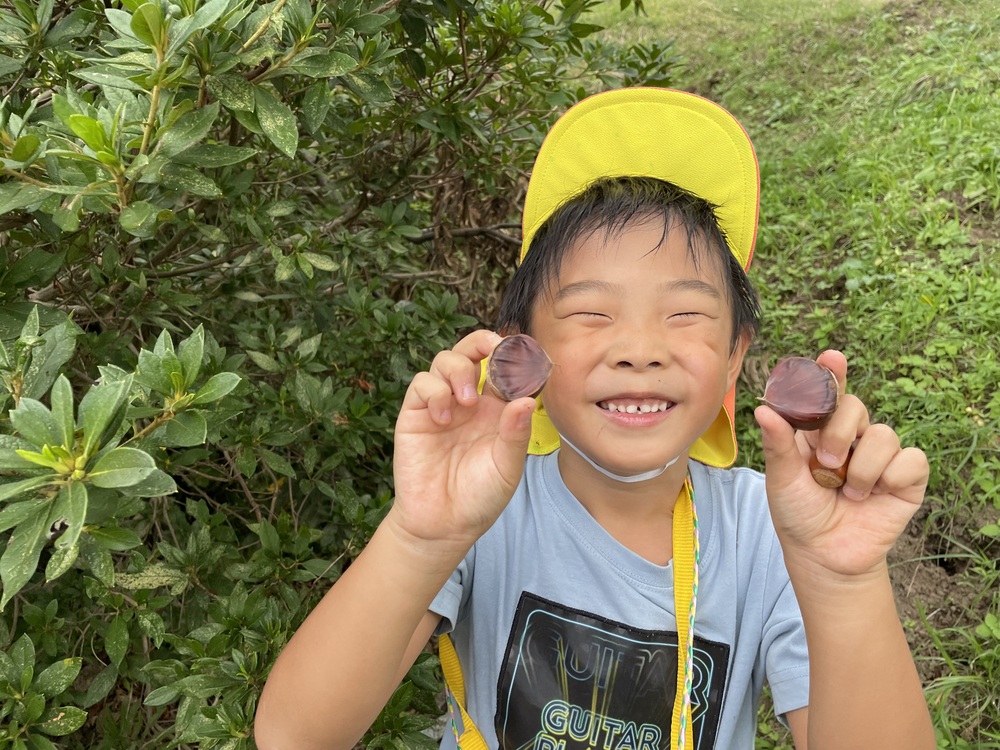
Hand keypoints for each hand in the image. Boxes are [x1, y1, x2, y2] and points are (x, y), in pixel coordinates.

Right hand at [387, 330, 536, 554]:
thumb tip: (526, 399)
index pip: (506, 369)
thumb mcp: (507, 468)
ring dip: (459, 368)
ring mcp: (442, 405)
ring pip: (445, 359)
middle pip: (473, 351)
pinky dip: (434, 391)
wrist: (444, 524)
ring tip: (466, 399)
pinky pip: (422, 383)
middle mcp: (470, 401)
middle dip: (484, 342)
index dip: (516, 358)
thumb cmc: (480, 497)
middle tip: (495, 350)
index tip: (528, 358)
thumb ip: (516, 434)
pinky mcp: (415, 414)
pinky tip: (444, 418)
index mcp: (497, 409)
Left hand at [754, 350, 928, 578]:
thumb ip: (778, 444)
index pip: (828, 393)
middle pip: (856, 406)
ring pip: (884, 434)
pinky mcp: (907, 477)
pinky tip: (874, 496)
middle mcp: (852, 437)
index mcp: (819, 431)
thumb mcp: (781, 479)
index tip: (831, 357)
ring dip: (862, 467)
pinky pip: (911, 459)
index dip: (832, 372)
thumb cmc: (798, 514)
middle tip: (826, 464)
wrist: (823, 555)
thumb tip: (763, 410)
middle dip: (840, 433)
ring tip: (847, 492)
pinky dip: (890, 477)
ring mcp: (880, 456)